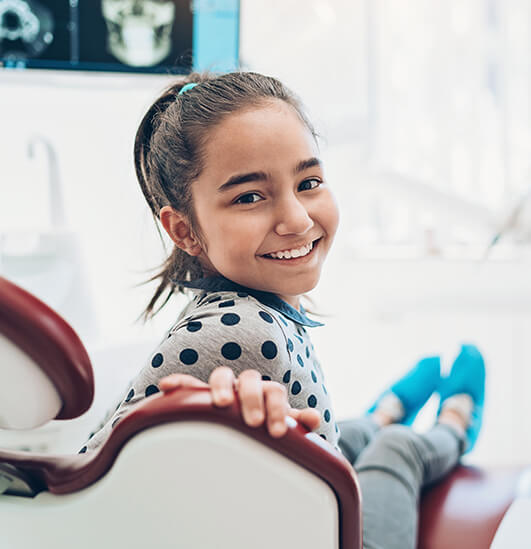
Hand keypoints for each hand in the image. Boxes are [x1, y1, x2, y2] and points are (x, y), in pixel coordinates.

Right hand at [158, 366, 320, 437]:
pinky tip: (167, 386)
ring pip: (222, 376)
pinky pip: (189, 384)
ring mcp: (223, 389)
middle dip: (252, 397)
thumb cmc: (261, 426)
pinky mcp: (201, 396)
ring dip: (222, 386)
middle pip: (250, 379)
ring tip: (221, 403)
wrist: (242, 427)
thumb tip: (314, 418)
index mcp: (265, 392)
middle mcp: (244, 386)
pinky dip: (180, 383)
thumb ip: (296, 421)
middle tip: (254, 421)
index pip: (273, 390)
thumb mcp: (278, 425)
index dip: (277, 407)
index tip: (276, 432)